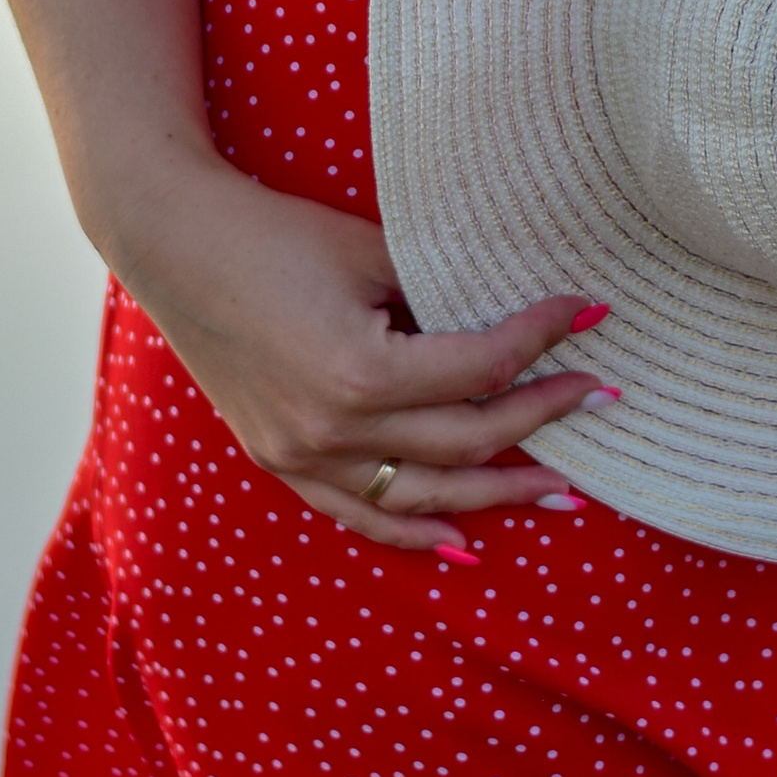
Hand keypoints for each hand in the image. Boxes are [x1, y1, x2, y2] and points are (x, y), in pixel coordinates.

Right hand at [99, 142, 615, 560]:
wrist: (175, 243)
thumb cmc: (277, 232)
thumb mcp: (371, 252)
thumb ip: (440, 296)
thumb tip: (518, 320)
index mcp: (361, 371)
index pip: (481, 368)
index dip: (543, 339)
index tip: (590, 312)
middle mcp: (333, 429)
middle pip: (466, 440)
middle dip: (543, 418)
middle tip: (601, 400)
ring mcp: (302, 455)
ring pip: (423, 497)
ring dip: (498, 497)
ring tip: (564, 494)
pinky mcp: (281, 461)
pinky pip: (360, 515)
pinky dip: (414, 533)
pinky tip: (465, 545)